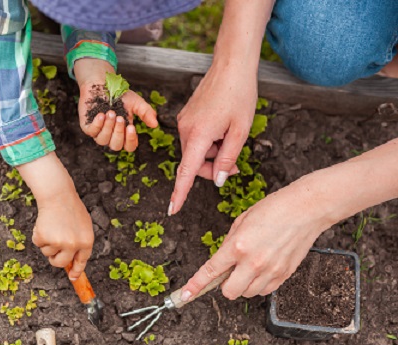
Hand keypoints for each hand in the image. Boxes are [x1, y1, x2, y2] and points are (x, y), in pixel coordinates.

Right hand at [17, 153, 93, 280]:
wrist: (58, 195)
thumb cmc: (71, 208)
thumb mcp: (83, 226)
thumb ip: (80, 242)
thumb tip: (73, 261)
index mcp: (86, 241)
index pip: (81, 261)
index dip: (76, 271)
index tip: (73, 277)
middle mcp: (74, 244)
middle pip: (61, 263)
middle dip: (54, 260)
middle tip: (53, 250)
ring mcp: (59, 242)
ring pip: (47, 252)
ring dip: (46, 242)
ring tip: (52, 226)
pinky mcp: (45, 238)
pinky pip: (38, 244)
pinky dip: (38, 235)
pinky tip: (44, 224)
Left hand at [74, 59, 157, 151]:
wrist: (103, 83)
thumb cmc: (120, 95)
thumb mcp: (136, 103)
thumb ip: (146, 113)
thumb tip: (155, 124)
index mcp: (124, 132)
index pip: (129, 146)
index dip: (130, 141)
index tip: (131, 127)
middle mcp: (111, 135)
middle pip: (115, 146)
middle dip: (118, 132)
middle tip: (120, 117)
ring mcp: (99, 132)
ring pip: (102, 141)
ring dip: (108, 127)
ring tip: (110, 112)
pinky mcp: (87, 126)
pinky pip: (91, 132)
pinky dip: (97, 125)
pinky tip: (101, 115)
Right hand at [168, 61, 255, 214]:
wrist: (230, 66)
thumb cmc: (239, 96)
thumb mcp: (240, 131)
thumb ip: (228, 158)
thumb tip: (218, 180)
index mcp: (198, 135)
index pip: (186, 172)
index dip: (180, 193)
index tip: (172, 210)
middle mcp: (185, 130)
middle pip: (194, 163)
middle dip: (212, 167)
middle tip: (234, 161)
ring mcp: (183, 122)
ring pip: (195, 151)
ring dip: (212, 152)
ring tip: (230, 135)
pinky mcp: (186, 117)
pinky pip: (195, 139)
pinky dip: (208, 142)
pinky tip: (222, 126)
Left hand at [179, 179, 329, 300]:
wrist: (306, 209)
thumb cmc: (274, 209)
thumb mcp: (241, 221)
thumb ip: (229, 244)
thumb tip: (222, 261)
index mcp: (237, 246)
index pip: (210, 272)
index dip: (195, 285)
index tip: (184, 294)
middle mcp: (253, 262)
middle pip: (229, 292)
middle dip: (225, 285)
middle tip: (230, 271)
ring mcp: (270, 271)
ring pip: (247, 294)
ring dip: (243, 284)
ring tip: (251, 265)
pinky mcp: (284, 275)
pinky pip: (265, 291)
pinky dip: (259, 284)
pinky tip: (263, 268)